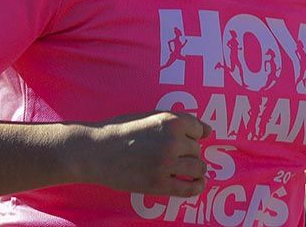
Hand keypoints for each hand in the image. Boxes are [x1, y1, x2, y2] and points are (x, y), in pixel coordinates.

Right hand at [89, 111, 211, 196]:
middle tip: (176, 156)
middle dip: (190, 153)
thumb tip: (208, 131)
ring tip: (190, 171)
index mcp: (171, 121)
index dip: (192, 136)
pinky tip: (198, 185)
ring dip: (196, 169)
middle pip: (196, 149)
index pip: (198, 130)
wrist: (97, 151)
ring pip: (197, 167)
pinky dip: (196, 187)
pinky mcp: (159, 183)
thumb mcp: (151, 117)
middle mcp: (172, 141)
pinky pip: (188, 188)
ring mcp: (166, 164)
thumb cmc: (122, 130)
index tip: (184, 141)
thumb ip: (179, 122)